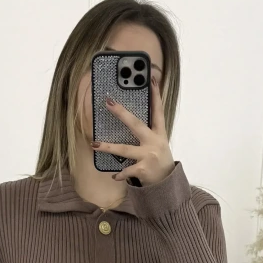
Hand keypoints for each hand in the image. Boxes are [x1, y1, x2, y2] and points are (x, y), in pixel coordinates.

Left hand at [91, 70, 174, 184]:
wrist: (167, 183)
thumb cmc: (159, 159)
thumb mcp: (158, 142)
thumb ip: (147, 131)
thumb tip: (129, 117)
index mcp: (159, 133)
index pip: (158, 111)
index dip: (155, 95)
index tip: (151, 80)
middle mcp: (154, 142)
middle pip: (136, 125)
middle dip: (121, 113)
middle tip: (108, 103)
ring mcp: (149, 156)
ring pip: (125, 149)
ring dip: (109, 147)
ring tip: (95, 144)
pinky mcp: (144, 170)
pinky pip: (127, 171)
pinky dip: (120, 174)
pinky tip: (114, 176)